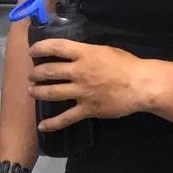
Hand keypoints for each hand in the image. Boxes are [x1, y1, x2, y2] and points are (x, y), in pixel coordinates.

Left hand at [28, 39, 147, 131]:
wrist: (140, 85)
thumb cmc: (126, 64)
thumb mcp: (105, 50)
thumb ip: (87, 51)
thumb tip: (73, 52)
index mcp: (85, 54)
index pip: (56, 47)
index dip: (41, 47)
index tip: (32, 50)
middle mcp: (79, 72)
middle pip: (50, 70)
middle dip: (36, 72)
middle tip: (31, 74)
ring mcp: (82, 92)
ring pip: (53, 92)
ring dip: (38, 92)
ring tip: (32, 91)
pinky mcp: (87, 109)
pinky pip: (66, 117)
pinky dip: (52, 123)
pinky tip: (42, 126)